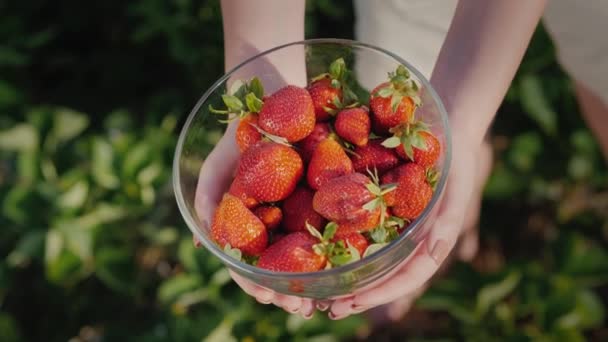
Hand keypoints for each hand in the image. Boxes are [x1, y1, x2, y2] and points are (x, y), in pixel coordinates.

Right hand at [192, 48, 314, 317]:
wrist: (274, 101)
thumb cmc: (240, 138)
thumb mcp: (218, 167)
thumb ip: (208, 200)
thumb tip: (207, 243)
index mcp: (250, 229)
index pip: (251, 266)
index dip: (258, 284)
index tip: (269, 296)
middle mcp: (276, 228)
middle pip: (283, 269)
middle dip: (292, 293)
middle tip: (305, 308)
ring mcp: (302, 215)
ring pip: (310, 257)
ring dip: (318, 281)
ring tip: (328, 298)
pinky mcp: (328, 199)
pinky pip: (337, 226)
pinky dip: (341, 246)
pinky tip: (352, 260)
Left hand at [327, 131, 492, 319]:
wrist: (443, 124)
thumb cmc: (455, 158)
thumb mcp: (457, 186)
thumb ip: (448, 221)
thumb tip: (435, 254)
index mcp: (429, 242)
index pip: (406, 277)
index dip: (382, 292)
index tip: (355, 302)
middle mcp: (408, 240)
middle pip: (383, 275)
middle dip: (358, 294)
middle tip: (329, 307)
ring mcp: (391, 225)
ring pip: (368, 258)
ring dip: (346, 277)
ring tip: (319, 292)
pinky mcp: (375, 207)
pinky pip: (356, 228)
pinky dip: (338, 243)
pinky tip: (316, 250)